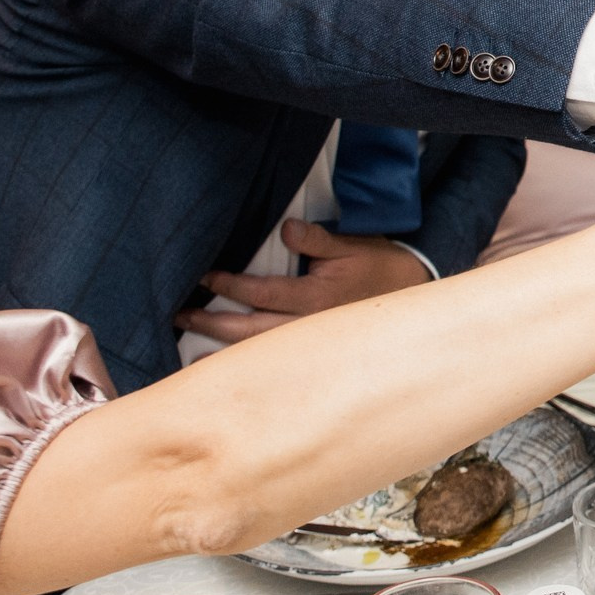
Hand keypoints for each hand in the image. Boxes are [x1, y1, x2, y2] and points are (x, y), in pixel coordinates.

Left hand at [177, 219, 432, 341]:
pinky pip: (273, 360)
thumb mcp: (353, 247)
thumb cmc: (381, 269)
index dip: (229, 286)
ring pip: (258, 353)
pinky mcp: (315, 352)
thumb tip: (285, 228)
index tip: (204, 278)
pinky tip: (228, 366)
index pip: (260, 293)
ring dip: (223, 351)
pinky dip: (247, 363)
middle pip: (248, 332)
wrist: (413, 297)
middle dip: (211, 324)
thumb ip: (317, 240)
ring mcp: (310, 345)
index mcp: (314, 298)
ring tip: (192, 352)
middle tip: (181, 316)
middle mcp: (307, 327)